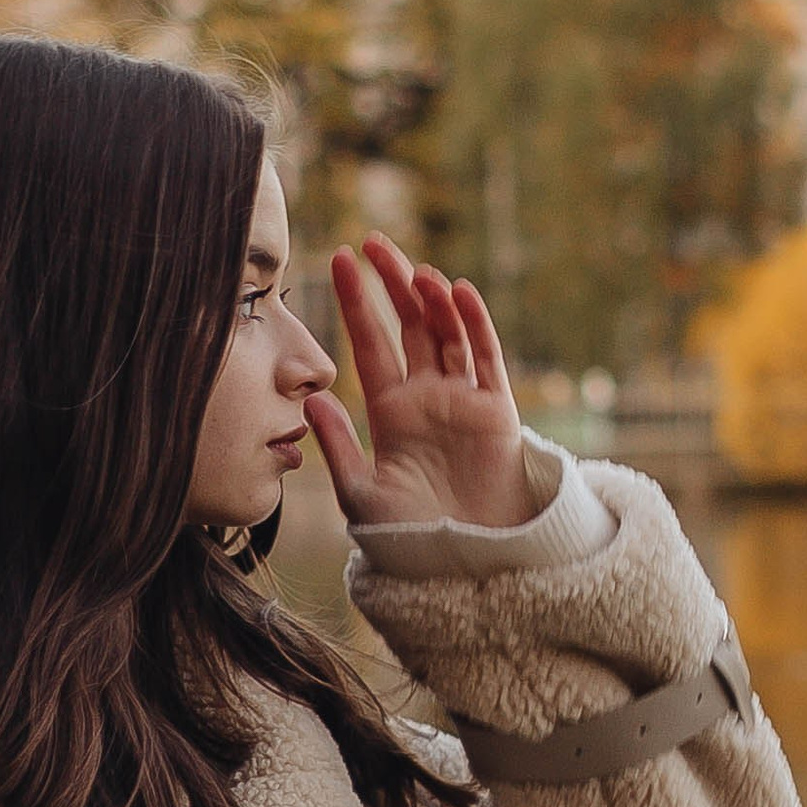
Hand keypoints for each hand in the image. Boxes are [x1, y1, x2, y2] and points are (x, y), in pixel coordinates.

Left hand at [307, 239, 536, 530]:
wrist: (466, 563)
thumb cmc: (411, 536)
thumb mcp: (361, 493)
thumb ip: (337, 445)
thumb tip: (310, 400)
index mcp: (391, 410)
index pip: (370, 344)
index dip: (355, 303)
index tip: (336, 261)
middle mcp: (427, 396)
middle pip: (410, 325)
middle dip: (392, 283)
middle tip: (373, 243)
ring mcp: (463, 399)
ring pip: (447, 333)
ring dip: (432, 298)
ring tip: (413, 270)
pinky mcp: (496, 409)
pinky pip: (485, 357)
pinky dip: (475, 323)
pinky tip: (458, 292)